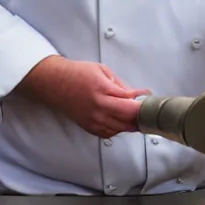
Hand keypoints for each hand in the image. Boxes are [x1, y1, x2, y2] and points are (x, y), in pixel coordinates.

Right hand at [17, 56, 150, 138]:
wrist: (55, 83)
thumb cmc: (78, 73)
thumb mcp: (103, 70)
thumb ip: (120, 84)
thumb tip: (134, 94)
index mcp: (103, 91)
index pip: (129, 102)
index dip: (143, 102)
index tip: (150, 97)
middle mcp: (98, 108)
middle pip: (127, 119)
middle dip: (140, 117)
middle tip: (149, 112)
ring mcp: (92, 119)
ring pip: (119, 129)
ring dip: (131, 124)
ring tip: (139, 118)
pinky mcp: (87, 126)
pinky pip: (107, 133)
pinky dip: (118, 129)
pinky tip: (122, 123)